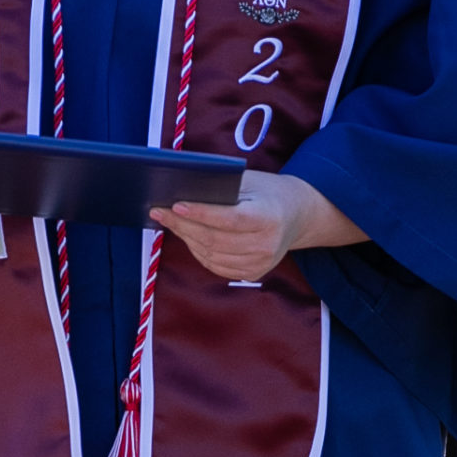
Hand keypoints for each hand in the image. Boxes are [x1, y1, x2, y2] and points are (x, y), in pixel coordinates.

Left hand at [153, 171, 363, 280]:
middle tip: (160, 211)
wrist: (296, 215)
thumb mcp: (250, 182)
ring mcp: (261, 263)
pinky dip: (197, 251)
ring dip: (186, 238)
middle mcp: (267, 245)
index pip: (229, 219)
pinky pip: (216, 266)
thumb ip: (222, 187)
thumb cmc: (267, 192)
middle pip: (214, 239)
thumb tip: (182, 191)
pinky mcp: (253, 273)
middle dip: (183, 225)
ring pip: (211, 255)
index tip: (175, 205)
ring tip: (170, 221)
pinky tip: (188, 237)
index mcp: (269, 218)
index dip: (201, 213)